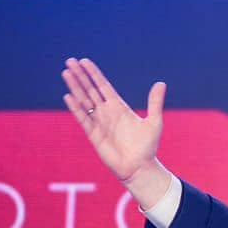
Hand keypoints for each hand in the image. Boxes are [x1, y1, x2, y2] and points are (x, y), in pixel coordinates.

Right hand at [61, 58, 166, 188]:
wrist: (139, 167)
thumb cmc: (148, 146)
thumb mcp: (154, 122)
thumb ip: (155, 102)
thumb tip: (161, 83)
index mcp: (119, 107)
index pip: (103, 86)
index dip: (94, 74)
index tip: (84, 61)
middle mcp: (106, 112)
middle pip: (90, 90)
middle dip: (80, 76)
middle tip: (70, 61)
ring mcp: (99, 122)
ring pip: (84, 101)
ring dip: (75, 87)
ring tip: (66, 73)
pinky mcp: (94, 134)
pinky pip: (83, 118)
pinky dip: (76, 107)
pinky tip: (69, 96)